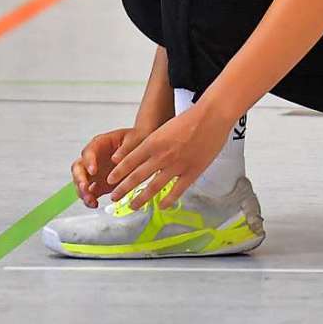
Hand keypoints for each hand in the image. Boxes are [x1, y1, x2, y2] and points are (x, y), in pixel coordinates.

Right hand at [71, 126, 149, 207]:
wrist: (143, 151)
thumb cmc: (136, 140)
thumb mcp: (134, 138)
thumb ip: (125, 148)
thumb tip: (115, 159)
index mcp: (100, 144)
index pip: (89, 151)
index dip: (89, 161)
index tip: (93, 171)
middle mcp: (93, 158)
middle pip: (78, 168)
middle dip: (79, 179)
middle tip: (85, 188)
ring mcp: (94, 172)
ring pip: (81, 182)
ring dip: (83, 192)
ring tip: (90, 200)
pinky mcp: (98, 185)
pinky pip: (90, 193)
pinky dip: (90, 200)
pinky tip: (95, 204)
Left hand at [106, 103, 234, 209]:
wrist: (211, 117)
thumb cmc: (190, 119)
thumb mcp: (165, 127)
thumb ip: (152, 142)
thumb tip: (139, 153)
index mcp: (153, 142)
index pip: (130, 161)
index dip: (119, 172)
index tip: (111, 180)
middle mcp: (161, 156)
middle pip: (137, 176)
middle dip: (123, 189)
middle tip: (114, 197)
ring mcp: (176, 166)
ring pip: (153, 187)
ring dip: (141, 198)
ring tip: (132, 206)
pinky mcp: (191, 172)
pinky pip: (176, 191)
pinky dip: (167, 200)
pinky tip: (161, 206)